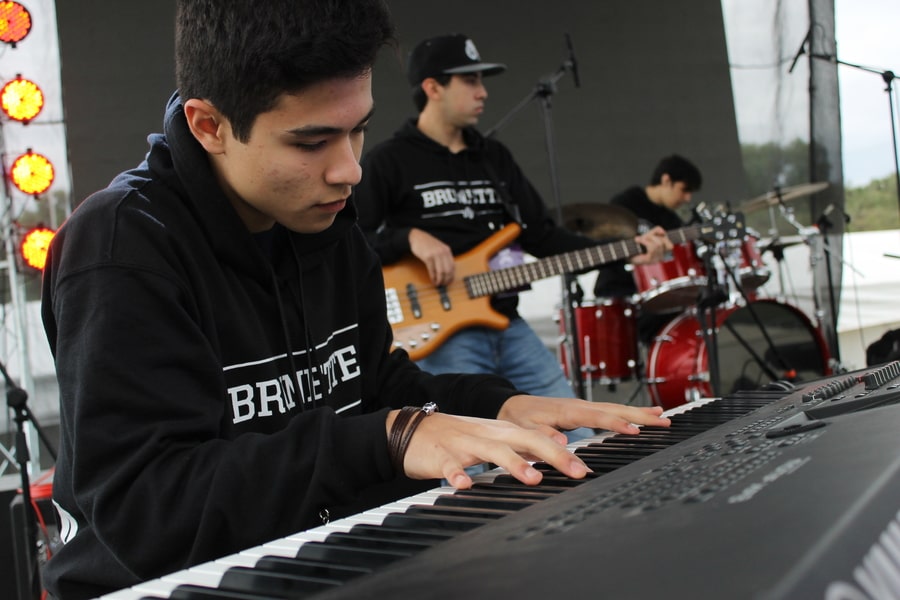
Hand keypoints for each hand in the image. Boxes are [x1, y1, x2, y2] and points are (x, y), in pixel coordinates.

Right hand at [390, 411, 588, 489]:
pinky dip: (457, 474)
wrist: (411, 431)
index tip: (585, 470)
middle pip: (526, 441)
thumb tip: (553, 455)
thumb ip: (520, 448)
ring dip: (514, 463)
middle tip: (576, 471)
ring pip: (492, 451)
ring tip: (532, 478)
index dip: (564, 453)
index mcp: (502, 432)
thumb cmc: (456, 439)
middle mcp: (489, 435)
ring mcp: (465, 444)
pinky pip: (450, 466)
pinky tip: (464, 485)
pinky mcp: (441, 456)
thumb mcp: (492, 440)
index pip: (539, 439)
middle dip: (553, 455)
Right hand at [408, 228, 454, 285]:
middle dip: (446, 280)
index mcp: (447, 250)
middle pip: (448, 270)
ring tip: (438, 284)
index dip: (452, 276)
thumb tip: (447, 272)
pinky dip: (433, 277)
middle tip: (444, 284)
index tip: (449, 282)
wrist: (417, 237)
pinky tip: (433, 280)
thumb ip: (444, 257)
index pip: (453, 266)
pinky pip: (432, 270)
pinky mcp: (427, 257)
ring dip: (440, 280)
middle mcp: (443, 252)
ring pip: (441, 271)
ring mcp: (435, 254)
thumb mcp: (439, 248)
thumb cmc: (428, 244)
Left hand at [496, 395, 670, 434]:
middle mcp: (579, 405)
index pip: (597, 416)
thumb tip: (563, 442)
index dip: (617, 423)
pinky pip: (611, 410)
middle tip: (664, 421)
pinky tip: (642, 416)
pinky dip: (629, 412)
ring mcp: (583, 406)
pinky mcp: (584, 409)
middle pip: (614, 409)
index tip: (635, 430)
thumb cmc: (519, 419)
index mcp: (567, 411)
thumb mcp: (526, 430)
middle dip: (639, 415)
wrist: (512, 405)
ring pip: (616, 408)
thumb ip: (543, 436)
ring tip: (663, 417)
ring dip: (639, 412)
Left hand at [629, 226, 670, 264]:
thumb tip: (663, 232)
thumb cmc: (639, 243)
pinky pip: (652, 248)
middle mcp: (661, 258)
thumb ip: (657, 230)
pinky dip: (645, 241)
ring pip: (658, 245)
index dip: (664, 238)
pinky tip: (638, 240)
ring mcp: (655, 260)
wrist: (627, 252)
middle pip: (662, 242)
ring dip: (647, 239)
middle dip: (653, 237)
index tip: (652, 235)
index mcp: (663, 252)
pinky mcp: (649, 260)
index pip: (670, 245)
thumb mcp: (650, 234)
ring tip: (639, 238)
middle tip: (644, 236)